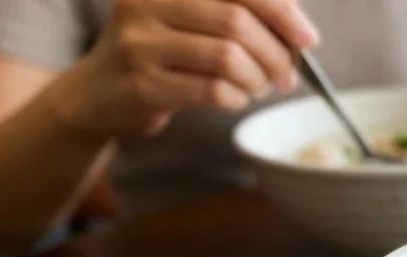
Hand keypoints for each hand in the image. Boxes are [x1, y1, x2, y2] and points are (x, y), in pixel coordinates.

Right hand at [50, 0, 318, 138]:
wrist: (98, 94)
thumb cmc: (161, 53)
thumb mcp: (190, 18)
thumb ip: (237, 11)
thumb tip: (297, 24)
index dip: (282, 12)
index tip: (308, 38)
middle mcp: (147, 3)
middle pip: (237, 22)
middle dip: (275, 53)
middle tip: (287, 75)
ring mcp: (140, 44)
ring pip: (228, 58)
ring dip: (258, 79)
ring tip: (260, 87)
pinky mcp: (143, 85)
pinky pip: (213, 90)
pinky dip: (237, 97)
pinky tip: (236, 98)